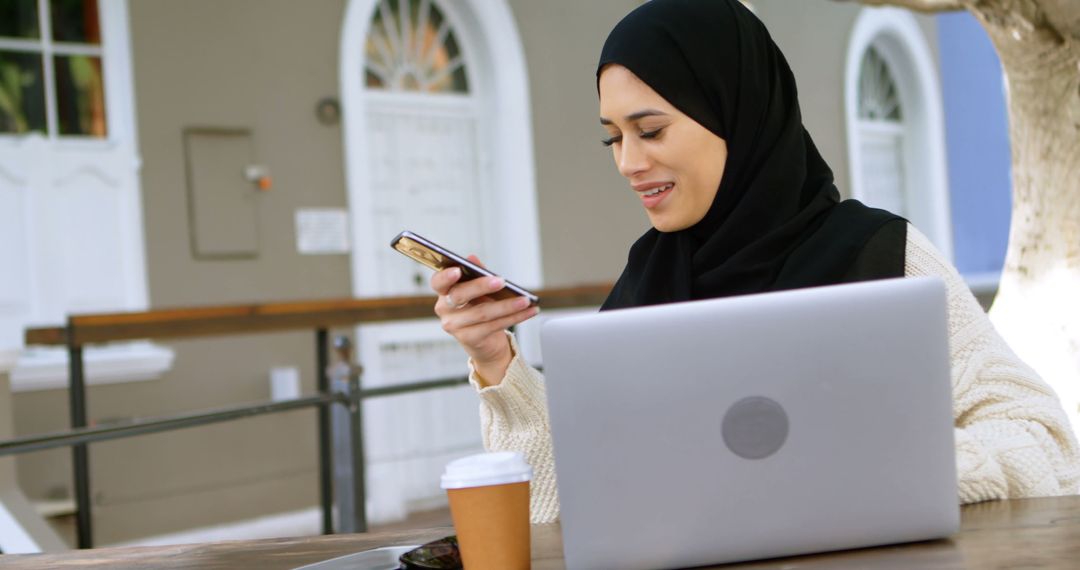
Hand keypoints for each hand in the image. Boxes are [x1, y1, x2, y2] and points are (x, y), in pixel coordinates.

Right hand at [431, 256, 538, 385]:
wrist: (484, 341)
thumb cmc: (479, 307)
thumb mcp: (478, 289)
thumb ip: (475, 273)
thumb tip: (472, 258)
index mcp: (444, 292)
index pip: (438, 282)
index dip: (445, 276)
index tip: (458, 270)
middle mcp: (445, 309)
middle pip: (460, 295)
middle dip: (481, 287)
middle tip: (502, 281)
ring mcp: (455, 326)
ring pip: (482, 313)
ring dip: (507, 306)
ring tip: (525, 300)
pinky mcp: (469, 338)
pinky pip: (494, 326)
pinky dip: (515, 317)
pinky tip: (528, 311)